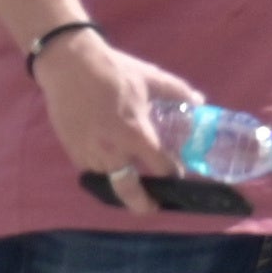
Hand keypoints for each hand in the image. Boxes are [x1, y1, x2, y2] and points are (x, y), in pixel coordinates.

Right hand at [34, 27, 206, 201]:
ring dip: (120, 185)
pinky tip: (111, 168)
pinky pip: (89, 169)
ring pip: (107, 180)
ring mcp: (88, 151)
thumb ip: (179, 93)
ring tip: (133, 188)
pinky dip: (102, 172)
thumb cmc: (114, 71)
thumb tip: (202, 101)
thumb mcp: (152, 79)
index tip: (178, 175)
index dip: (172, 173)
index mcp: (135, 134)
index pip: (160, 166)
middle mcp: (111, 149)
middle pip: (127, 188)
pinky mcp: (71, 148)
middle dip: (141, 203)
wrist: (69, 65)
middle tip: (152, 208)